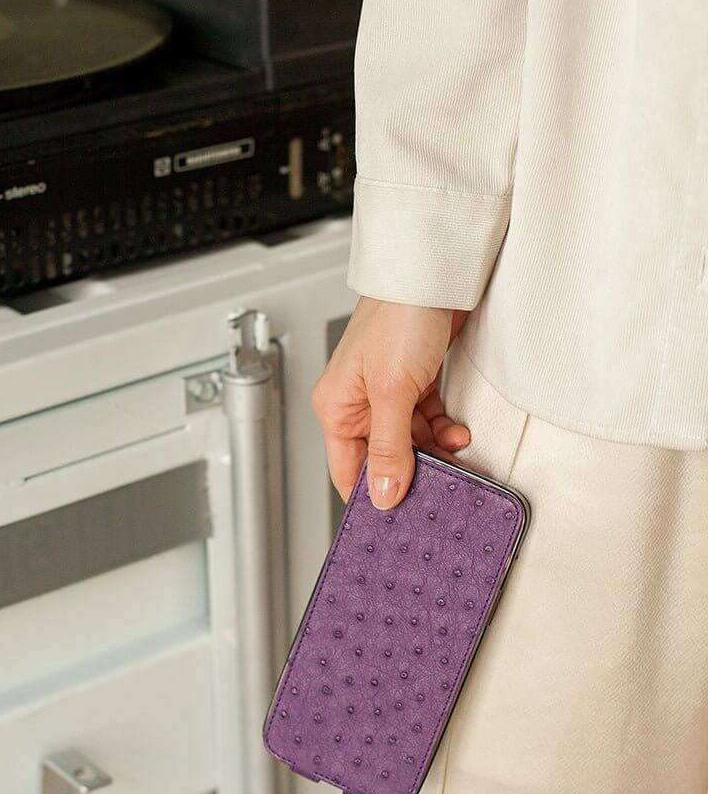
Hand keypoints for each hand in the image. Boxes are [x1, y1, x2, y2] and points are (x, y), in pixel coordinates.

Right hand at [311, 297, 470, 508]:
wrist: (436, 271)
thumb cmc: (399, 314)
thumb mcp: (392, 392)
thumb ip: (389, 447)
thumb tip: (382, 494)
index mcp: (336, 406)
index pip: (347, 469)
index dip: (370, 496)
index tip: (395, 522)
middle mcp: (359, 402)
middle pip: (381, 458)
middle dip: (410, 475)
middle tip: (435, 497)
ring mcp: (389, 392)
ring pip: (409, 442)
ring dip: (434, 454)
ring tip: (455, 464)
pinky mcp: (416, 381)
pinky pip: (427, 421)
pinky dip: (443, 431)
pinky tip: (457, 434)